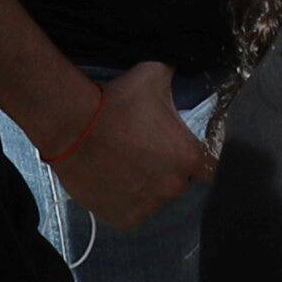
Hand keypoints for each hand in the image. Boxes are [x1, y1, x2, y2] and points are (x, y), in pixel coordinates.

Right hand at [50, 62, 212, 231]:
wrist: (73, 125)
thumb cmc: (117, 101)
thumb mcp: (155, 75)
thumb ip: (176, 75)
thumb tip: (185, 62)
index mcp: (189, 157)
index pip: (208, 167)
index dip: (195, 159)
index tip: (179, 150)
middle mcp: (174, 187)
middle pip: (179, 182)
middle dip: (166, 170)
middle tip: (144, 151)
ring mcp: (149, 206)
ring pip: (154, 198)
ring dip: (145, 186)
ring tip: (123, 165)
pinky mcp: (125, 218)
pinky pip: (132, 212)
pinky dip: (125, 201)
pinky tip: (113, 180)